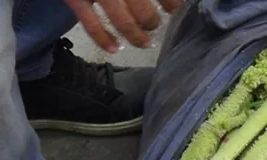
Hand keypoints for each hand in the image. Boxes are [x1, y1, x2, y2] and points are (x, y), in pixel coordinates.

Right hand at [63, 0, 183, 52]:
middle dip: (152, 21)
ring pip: (122, 20)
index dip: (170, 1)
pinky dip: (104, 40)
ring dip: (137, 35)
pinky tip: (116, 49)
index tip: (175, 7)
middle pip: (142, 9)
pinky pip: (91, 24)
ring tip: (146, 42)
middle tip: (155, 24)